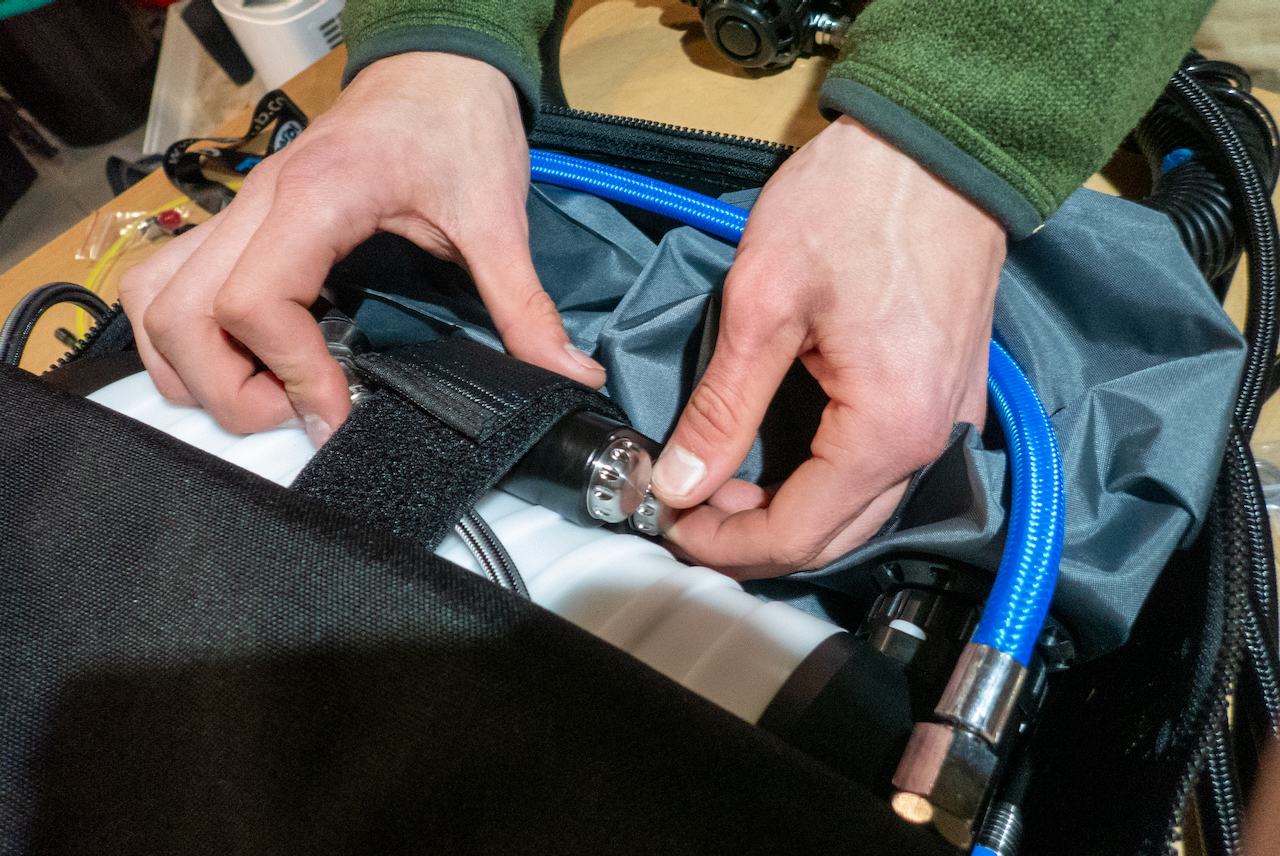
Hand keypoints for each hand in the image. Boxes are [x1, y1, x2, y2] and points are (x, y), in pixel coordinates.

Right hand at [120, 52, 603, 445]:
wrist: (438, 63)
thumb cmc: (459, 123)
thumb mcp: (497, 216)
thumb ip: (524, 304)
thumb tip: (565, 375)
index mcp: (318, 200)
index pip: (254, 304)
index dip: (293, 375)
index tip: (339, 415)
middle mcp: (259, 204)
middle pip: (179, 314)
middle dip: (226, 388)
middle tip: (295, 413)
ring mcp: (242, 210)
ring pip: (156, 298)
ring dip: (190, 363)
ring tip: (266, 392)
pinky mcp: (244, 220)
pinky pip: (173, 279)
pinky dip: (189, 332)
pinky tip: (248, 356)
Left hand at [650, 116, 1005, 577]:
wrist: (937, 145)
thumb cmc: (857, 203)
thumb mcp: (763, 304)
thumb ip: (724, 407)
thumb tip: (682, 481)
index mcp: (888, 430)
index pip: (797, 534)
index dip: (725, 546)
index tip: (673, 524)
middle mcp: (931, 442)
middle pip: (833, 538)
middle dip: (753, 539)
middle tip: (688, 508)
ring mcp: (947, 421)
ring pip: (859, 511)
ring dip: (790, 514)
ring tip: (723, 485)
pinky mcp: (945, 397)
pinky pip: (883, 471)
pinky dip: (826, 483)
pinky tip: (780, 459)